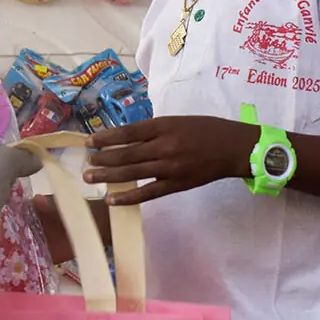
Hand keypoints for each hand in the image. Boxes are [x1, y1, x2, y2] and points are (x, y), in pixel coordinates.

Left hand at [83, 115, 256, 205]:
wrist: (235, 148)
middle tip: (85, 162)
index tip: (89, 142)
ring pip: (132, 172)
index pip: (127, 132)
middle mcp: (164, 146)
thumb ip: (154, 129)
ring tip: (90, 178)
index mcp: (164, 126)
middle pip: (126, 154)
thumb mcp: (178, 120)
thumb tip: (126, 138)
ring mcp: (169, 167)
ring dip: (108, 175)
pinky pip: (147, 193)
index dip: (105, 138)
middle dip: (102, 158)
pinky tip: (112, 198)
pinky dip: (128, 196)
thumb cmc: (207, 130)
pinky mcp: (176, 184)